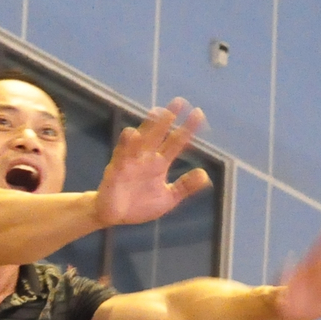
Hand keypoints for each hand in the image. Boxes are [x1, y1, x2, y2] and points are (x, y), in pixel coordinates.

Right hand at [93, 99, 211, 225]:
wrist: (115, 217)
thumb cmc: (140, 205)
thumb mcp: (168, 198)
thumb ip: (185, 187)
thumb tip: (205, 175)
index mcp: (159, 163)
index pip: (176, 142)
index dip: (187, 129)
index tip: (198, 113)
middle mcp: (145, 158)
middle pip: (159, 134)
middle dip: (168, 119)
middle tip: (179, 102)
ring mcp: (130, 162)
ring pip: (141, 140)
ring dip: (148, 127)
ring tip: (157, 113)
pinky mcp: (116, 170)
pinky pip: (121, 155)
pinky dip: (126, 145)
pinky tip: (132, 135)